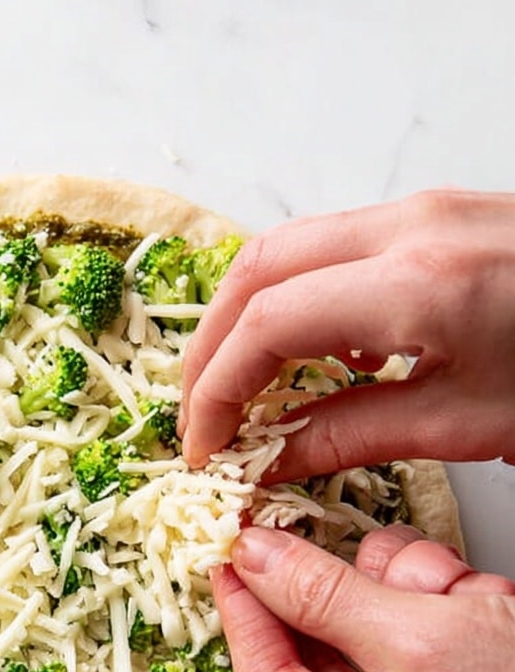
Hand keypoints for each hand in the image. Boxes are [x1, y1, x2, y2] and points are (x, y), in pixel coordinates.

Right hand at [181, 189, 514, 475]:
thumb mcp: (466, 424)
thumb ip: (351, 437)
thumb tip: (270, 460)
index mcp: (418, 283)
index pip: (268, 325)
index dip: (217, 391)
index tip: (207, 448)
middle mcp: (408, 227)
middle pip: (257, 268)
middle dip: (212, 348)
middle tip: (205, 418)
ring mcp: (422, 210)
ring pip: (287, 248)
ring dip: (247, 320)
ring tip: (243, 393)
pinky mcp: (435, 215)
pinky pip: (332, 245)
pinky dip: (296, 300)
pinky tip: (313, 357)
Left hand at [211, 523, 514, 671]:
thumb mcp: (424, 645)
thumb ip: (326, 598)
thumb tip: (254, 559)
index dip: (244, 607)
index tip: (224, 547)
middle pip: (325, 648)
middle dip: (364, 595)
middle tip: (390, 566)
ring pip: (376, 627)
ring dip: (419, 596)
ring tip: (470, 603)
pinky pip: (421, 636)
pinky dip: (448, 607)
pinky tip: (486, 606)